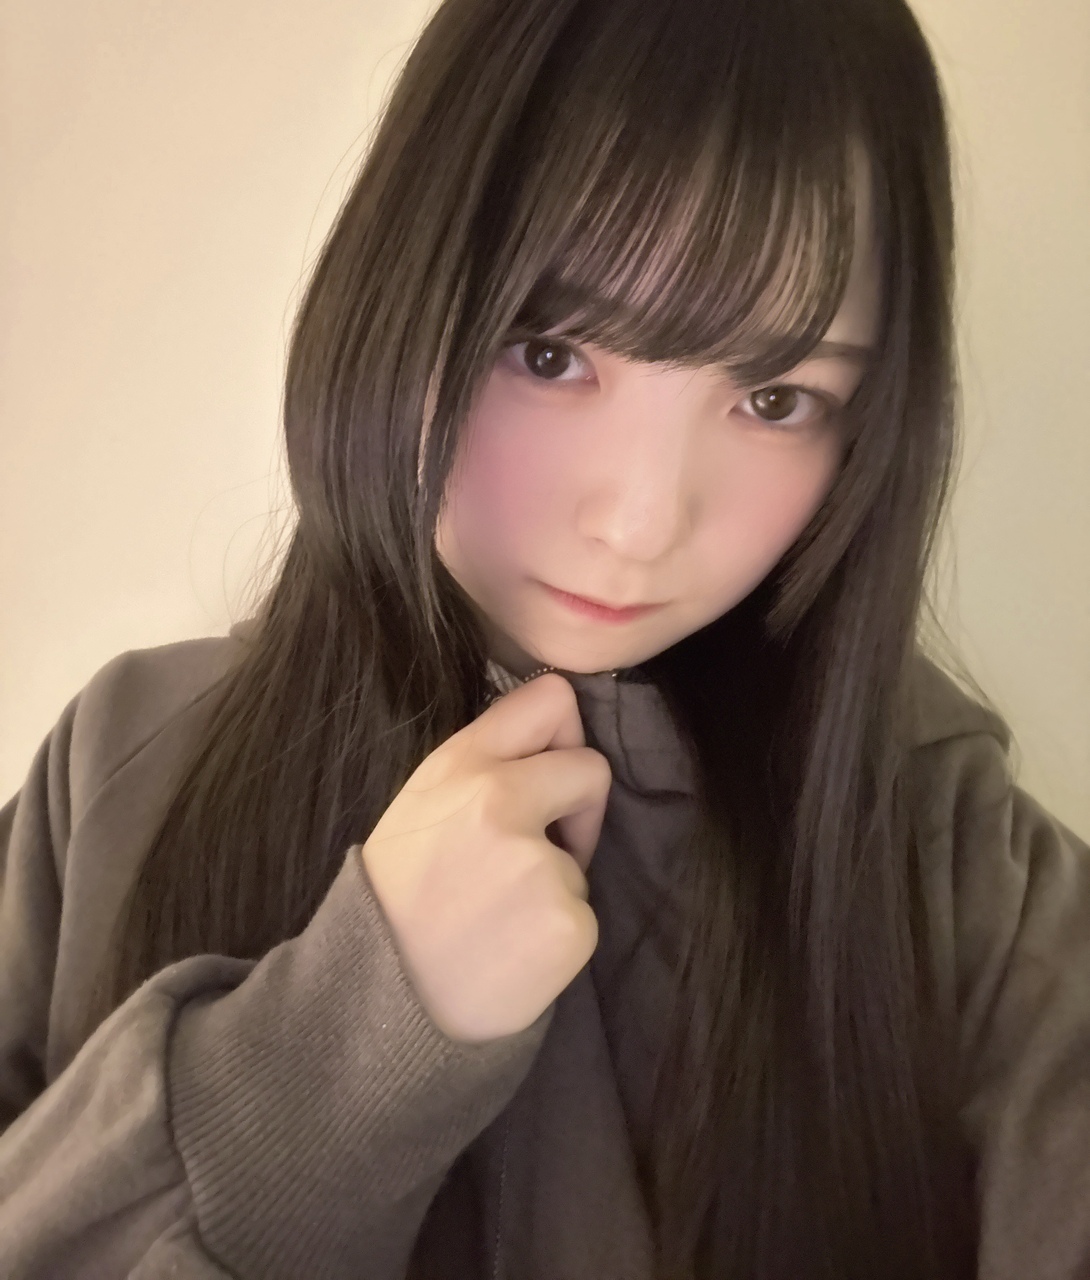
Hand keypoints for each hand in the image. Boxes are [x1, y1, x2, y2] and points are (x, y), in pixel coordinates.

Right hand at [361, 673, 609, 1042]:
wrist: (380, 1004)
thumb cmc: (400, 899)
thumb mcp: (421, 805)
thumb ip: (483, 761)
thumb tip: (556, 736)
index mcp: (460, 765)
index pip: (552, 698)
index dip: (562, 734)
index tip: (549, 771)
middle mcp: (500, 801)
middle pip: (592, 769)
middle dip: (577, 807)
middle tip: (535, 850)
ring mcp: (540, 864)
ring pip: (582, 855)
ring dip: (555, 882)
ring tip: (496, 916)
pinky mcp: (569, 923)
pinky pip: (584, 912)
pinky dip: (557, 931)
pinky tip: (510, 950)